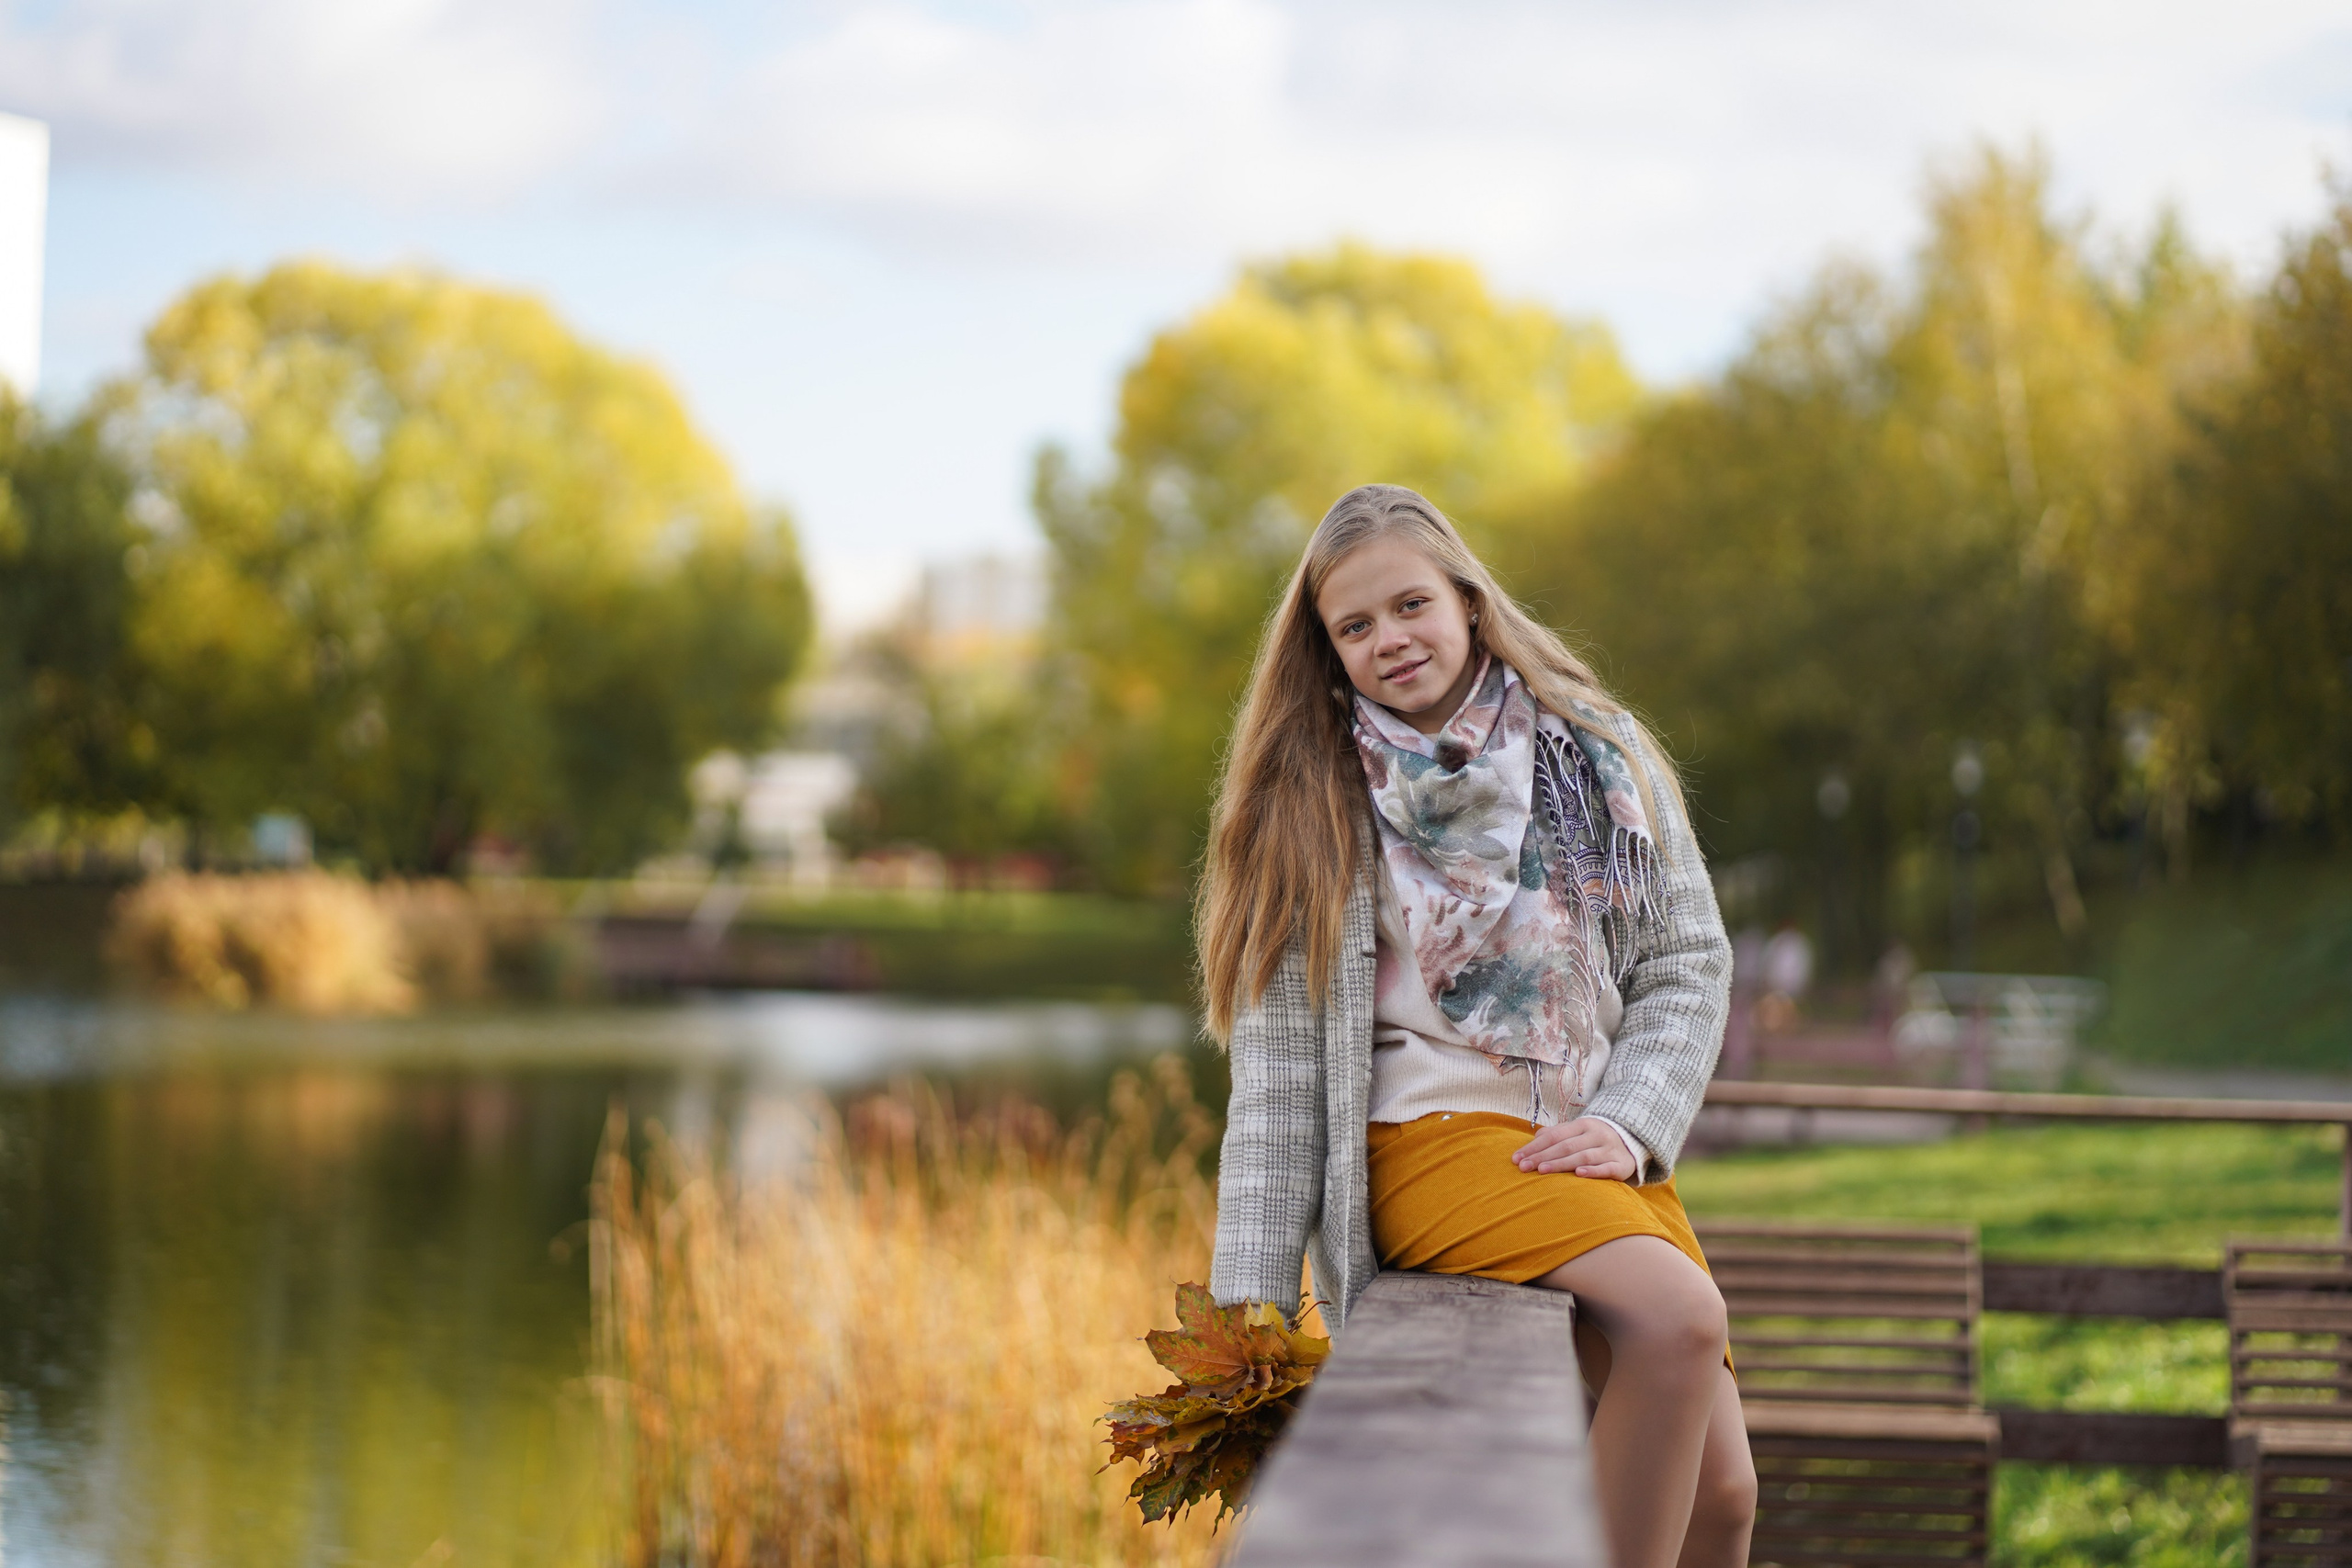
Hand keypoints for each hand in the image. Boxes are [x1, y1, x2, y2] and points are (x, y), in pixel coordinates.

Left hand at [1512, 1117, 1634, 1179]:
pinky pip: (1606, 1168)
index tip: (1516, 1158)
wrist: (1632, 1141)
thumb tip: (1534, 1139)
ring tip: (1542, 1171)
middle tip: (1523, 1167)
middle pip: (1566, 1146)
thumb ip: (1556, 1135)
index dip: (1534, 1147)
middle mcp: (1596, 1134)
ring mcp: (1610, 1149)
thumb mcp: (1577, 1132)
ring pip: (1583, 1156)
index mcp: (1582, 1124)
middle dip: (1542, 1157)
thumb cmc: (1594, 1139)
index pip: (1554, 1135)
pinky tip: (1579, 1174)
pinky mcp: (1622, 1165)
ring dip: (1561, 1164)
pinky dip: (1593, 1171)